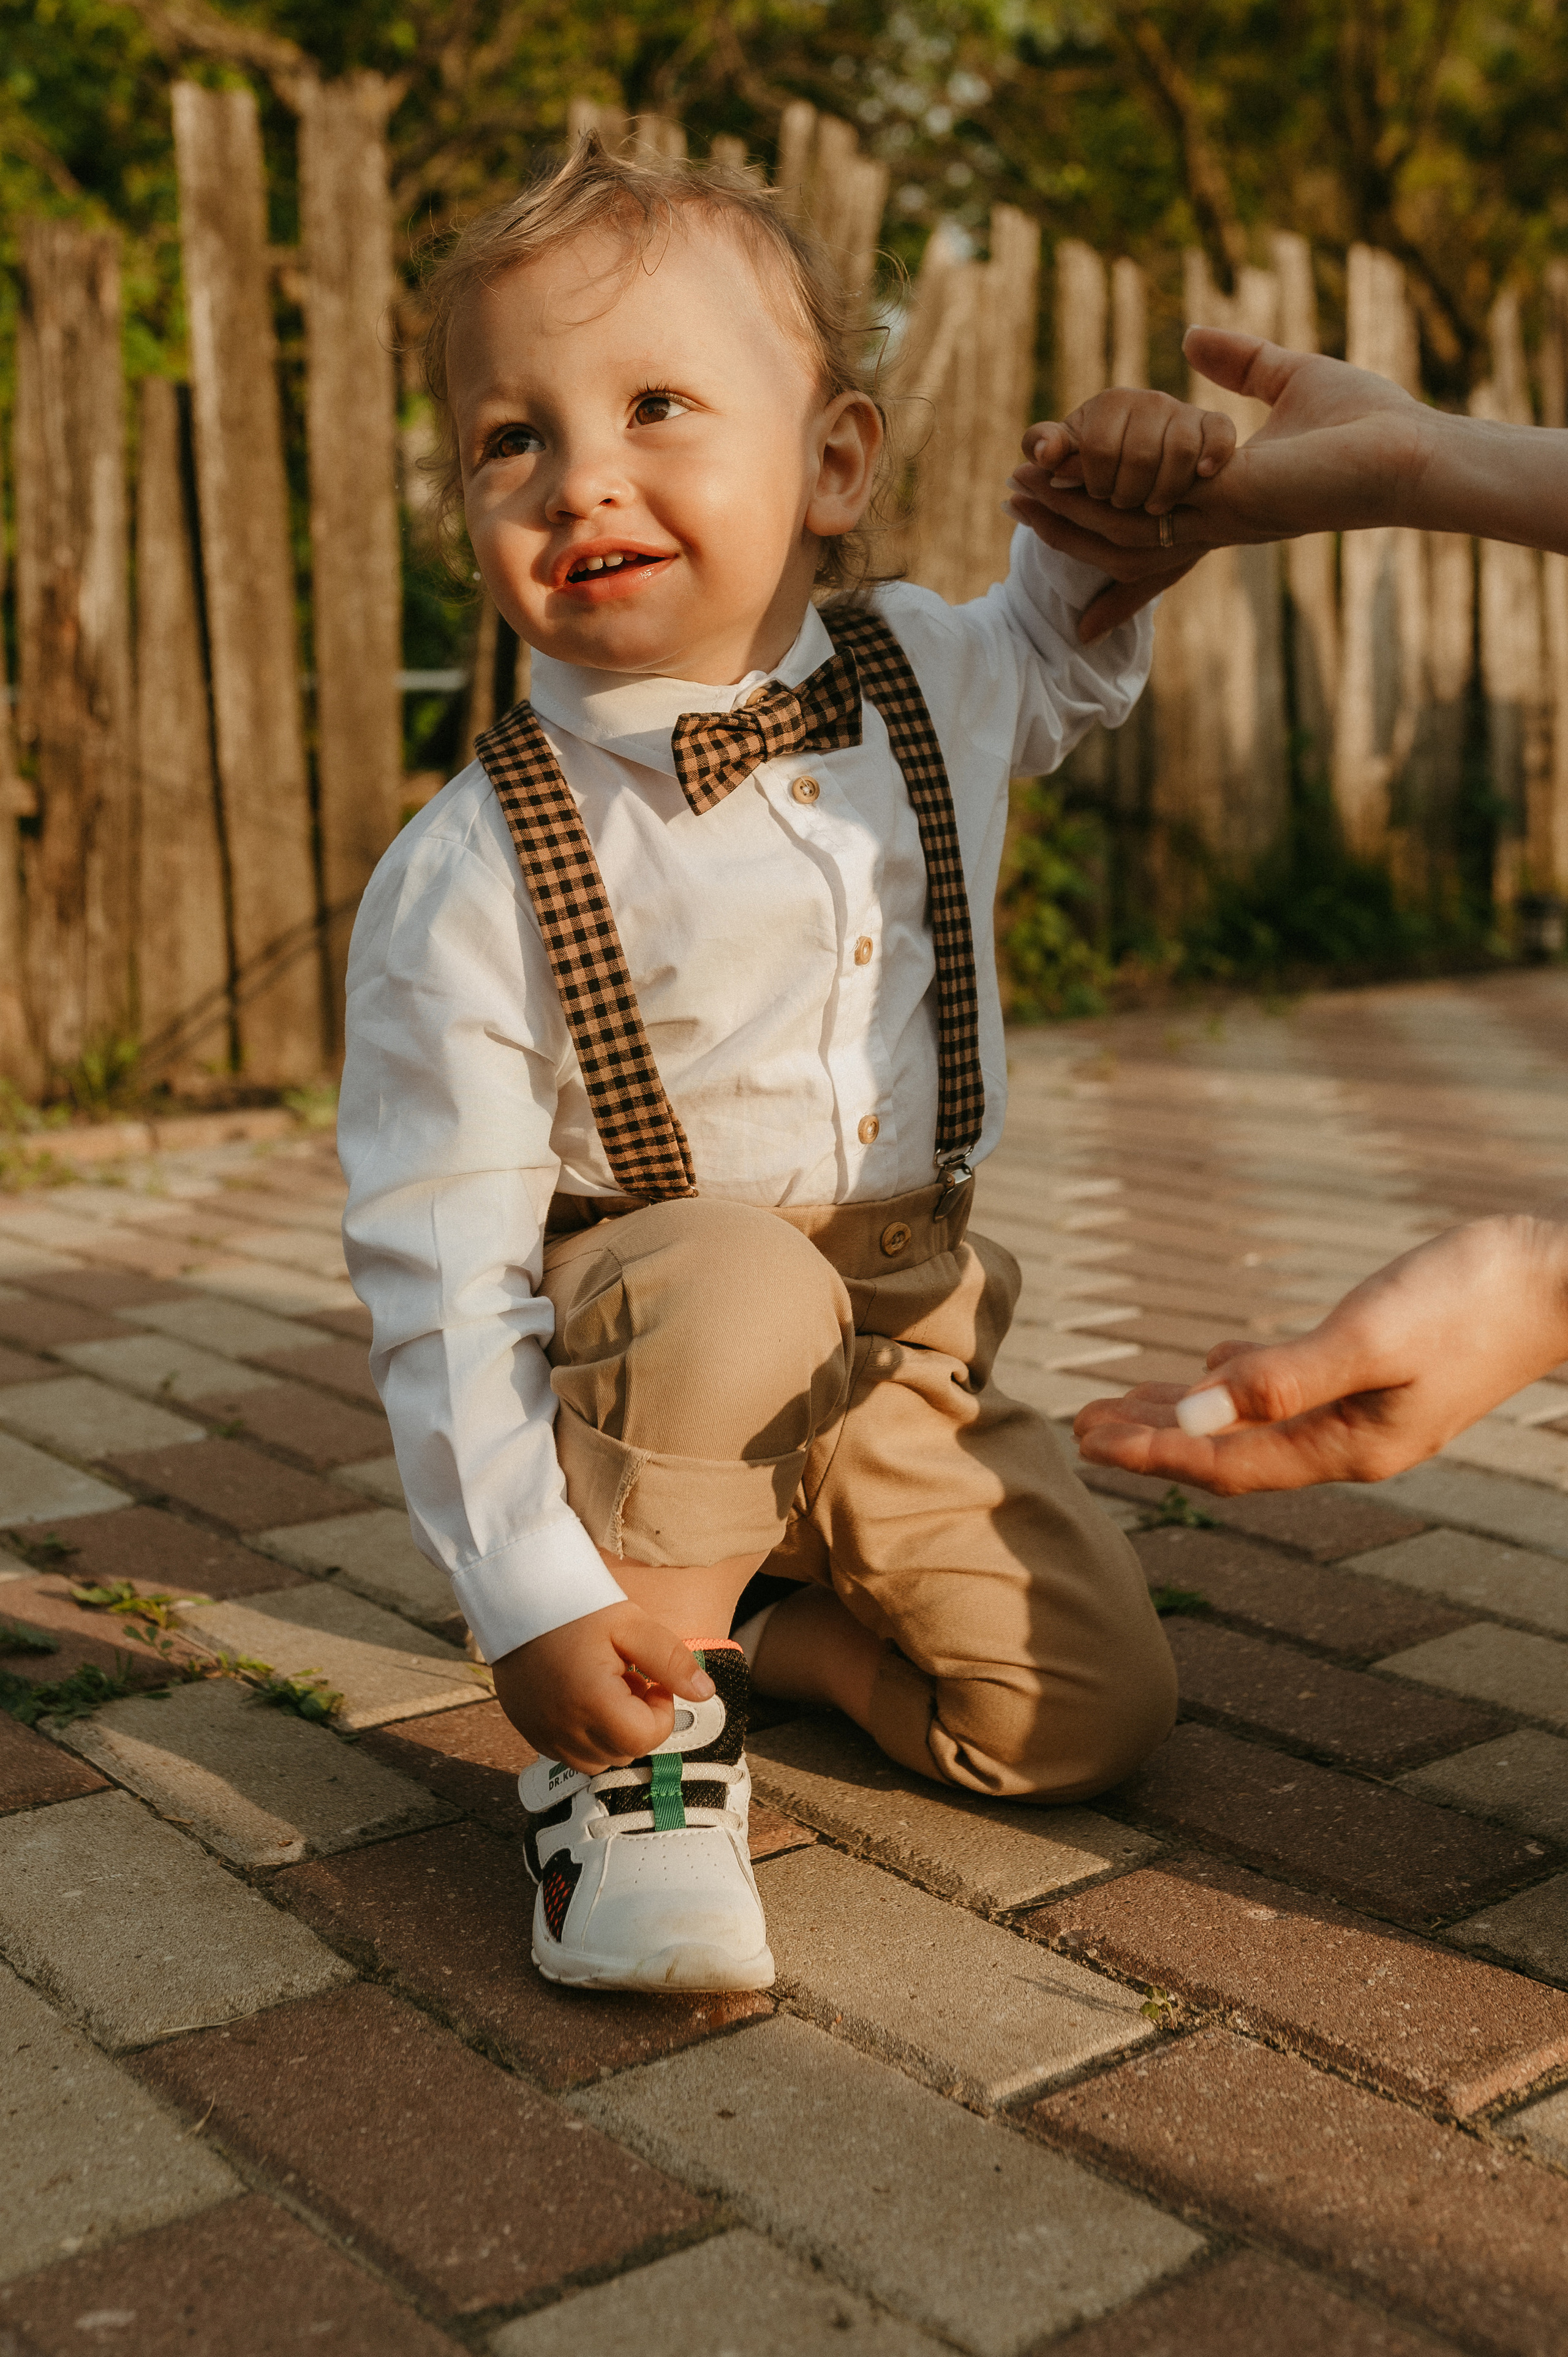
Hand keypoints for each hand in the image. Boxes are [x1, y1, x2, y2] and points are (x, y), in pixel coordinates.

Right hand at [491, 1600, 715, 1772]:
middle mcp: (564, 1728)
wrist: (516, 1596)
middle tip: (628, 1679)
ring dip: (611, 1733)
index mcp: (592, 1702)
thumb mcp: (631, 1625)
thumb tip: (705, 1693)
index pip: (646, 1739)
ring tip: (604, 1688)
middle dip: (637, 1722)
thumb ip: (671, 1661)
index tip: (650, 1680)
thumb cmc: (576, 1606)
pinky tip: (581, 1696)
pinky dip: (584, 1735)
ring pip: (596, 1760)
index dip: (660, 1712)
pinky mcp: (528, 1731)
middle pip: (623, 1753)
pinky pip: (567, 1753)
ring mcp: (542, 1733)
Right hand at [1008, 329, 1433, 640]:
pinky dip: (1094, 502)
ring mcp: (1213, 522)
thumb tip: (1192, 337)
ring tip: (1018, 491)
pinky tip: (1060, 482)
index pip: (1149, 524)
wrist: (1410, 451)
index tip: (1055, 503)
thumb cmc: (1368, 424)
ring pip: (1114, 533)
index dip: (1100, 519)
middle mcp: (1210, 521)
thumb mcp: (1290, 378)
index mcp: (1222, 501)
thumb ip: (1241, 361)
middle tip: (1012, 496)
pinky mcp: (1223, 508)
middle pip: (1116, 535)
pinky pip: (1140, 514)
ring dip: (1063, 514)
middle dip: (1062, 521)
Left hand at [1024, 387, 1236, 514]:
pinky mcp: (1213, 425)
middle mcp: (1150, 400)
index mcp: (1109, 403)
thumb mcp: (1064, 452)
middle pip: (1139, 455)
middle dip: (1127, 493)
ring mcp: (1184, 412)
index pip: (1098, 448)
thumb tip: (1044, 454)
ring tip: (1153, 508)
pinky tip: (1202, 474)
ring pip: (1180, 451)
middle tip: (1123, 505)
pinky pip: (1220, 433)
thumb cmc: (1095, 459)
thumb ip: (1044, 445)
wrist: (1139, 460)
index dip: (1094, 483)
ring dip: (1164, 489)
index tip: (1095, 495)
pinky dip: (1213, 453)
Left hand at [1071, 1214, 1567, 1494]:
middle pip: (1231, 1451)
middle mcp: (1352, 1441)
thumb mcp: (1370, 1334)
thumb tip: (1200, 1407)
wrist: (1564, 1276)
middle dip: (1155, 1437)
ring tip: (1122, 1402)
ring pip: (1255, 1422)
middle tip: (1080, 1426)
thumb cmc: (1473, 1297)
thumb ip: (1283, 1377)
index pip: (1225, 1461)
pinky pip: (1289, 1393)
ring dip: (1188, 1410)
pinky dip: (1240, 1384)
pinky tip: (1212, 1369)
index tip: (1087, 1439)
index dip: (1153, 1449)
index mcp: (1347, 1445)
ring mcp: (1368, 1411)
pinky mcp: (1382, 1374)